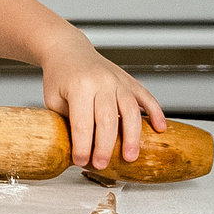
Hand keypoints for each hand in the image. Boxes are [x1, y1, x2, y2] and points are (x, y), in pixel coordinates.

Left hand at [40, 38, 165, 167]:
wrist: (68, 50)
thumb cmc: (60, 76)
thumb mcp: (53, 99)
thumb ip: (66, 121)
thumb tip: (77, 149)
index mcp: (79, 86)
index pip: (83, 123)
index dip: (83, 146)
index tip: (81, 161)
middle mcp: (101, 82)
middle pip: (108, 120)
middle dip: (105, 146)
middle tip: (102, 164)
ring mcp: (117, 80)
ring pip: (130, 110)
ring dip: (132, 136)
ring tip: (130, 156)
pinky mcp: (129, 80)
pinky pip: (146, 96)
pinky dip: (155, 112)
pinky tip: (160, 128)